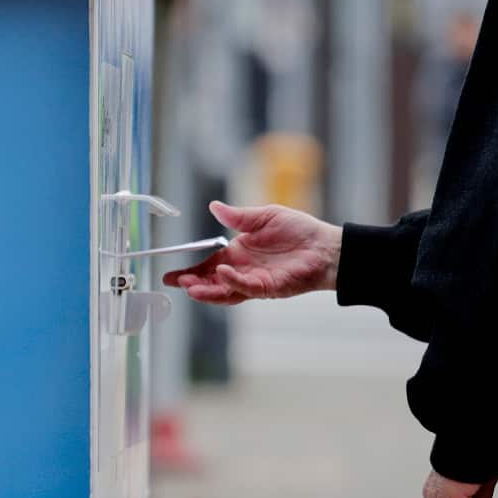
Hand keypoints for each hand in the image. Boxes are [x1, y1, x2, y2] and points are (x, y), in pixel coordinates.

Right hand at [162, 201, 342, 304]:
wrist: (326, 246)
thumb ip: (238, 216)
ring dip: (208, 290)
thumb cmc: (300, 231)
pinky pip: (246, 287)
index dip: (189, 270)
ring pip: (225, 291)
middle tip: (176, 283)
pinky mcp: (269, 288)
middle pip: (211, 282)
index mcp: (238, 254)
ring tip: (191, 287)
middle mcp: (243, 270)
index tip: (171, 275)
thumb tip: (214, 206)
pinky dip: (232, 282)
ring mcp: (254, 281)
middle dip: (193, 284)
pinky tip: (223, 272)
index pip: (208, 265)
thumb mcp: (264, 216)